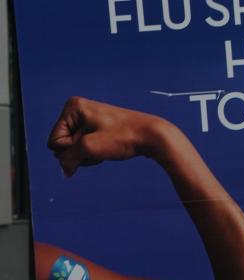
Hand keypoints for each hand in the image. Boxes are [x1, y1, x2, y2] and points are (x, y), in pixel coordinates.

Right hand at [48, 97, 169, 176]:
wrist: (153, 136)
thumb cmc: (123, 137)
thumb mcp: (89, 148)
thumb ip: (68, 160)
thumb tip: (65, 172)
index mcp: (73, 107)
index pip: (54, 142)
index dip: (71, 149)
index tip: (93, 143)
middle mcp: (79, 110)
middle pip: (64, 145)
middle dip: (81, 153)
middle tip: (102, 146)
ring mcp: (89, 119)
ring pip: (76, 149)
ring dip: (89, 155)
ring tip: (108, 147)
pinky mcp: (99, 129)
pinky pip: (88, 148)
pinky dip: (96, 154)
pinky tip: (110, 149)